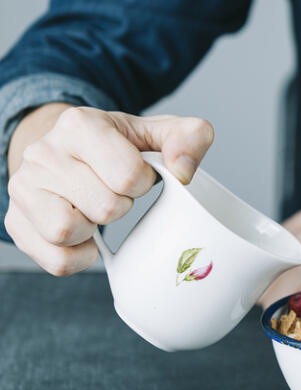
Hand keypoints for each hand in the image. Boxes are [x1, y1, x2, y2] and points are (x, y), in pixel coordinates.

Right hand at [4, 104, 213, 275]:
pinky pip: (57, 261)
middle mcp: (42, 152)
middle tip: (114, 192)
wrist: (68, 150)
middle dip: (121, 206)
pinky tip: (84, 236)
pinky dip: (79, 257)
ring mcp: (23, 187)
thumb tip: (184, 172)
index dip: (143, 182)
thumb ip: (189, 137)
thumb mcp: (159, 132)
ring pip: (69, 232)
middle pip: (105, 208)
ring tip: (95, 210)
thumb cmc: (119, 146)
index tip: (135, 174)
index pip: (129, 176)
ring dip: (94, 230)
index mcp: (80, 124)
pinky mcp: (16, 221)